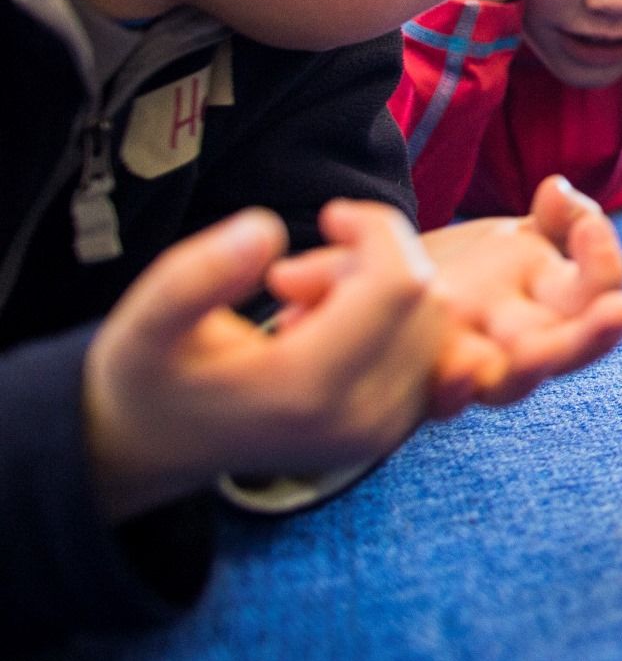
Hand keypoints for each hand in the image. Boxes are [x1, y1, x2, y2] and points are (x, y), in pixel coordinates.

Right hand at [83, 202, 446, 523]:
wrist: (159, 445)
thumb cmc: (151, 374)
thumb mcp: (145, 323)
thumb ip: (196, 276)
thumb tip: (268, 228)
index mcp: (307, 392)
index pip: (401, 284)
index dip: (378, 229)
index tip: (331, 215)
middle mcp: (362, 420)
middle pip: (426, 299)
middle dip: (379, 260)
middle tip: (303, 268)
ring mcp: (384, 431)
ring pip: (437, 322)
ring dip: (388, 289)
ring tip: (310, 299)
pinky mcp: (394, 429)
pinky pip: (433, 350)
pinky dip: (398, 321)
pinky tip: (336, 323)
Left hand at [405, 176, 621, 407]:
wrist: (397, 289)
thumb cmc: (475, 268)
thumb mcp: (520, 237)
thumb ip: (554, 218)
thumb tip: (556, 190)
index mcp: (558, 300)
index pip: (599, 288)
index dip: (603, 261)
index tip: (591, 228)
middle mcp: (527, 340)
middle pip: (572, 347)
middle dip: (597, 332)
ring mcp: (479, 364)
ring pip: (516, 381)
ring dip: (531, 368)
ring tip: (534, 350)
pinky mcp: (427, 380)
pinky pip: (445, 399)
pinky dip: (455, 390)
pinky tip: (457, 371)